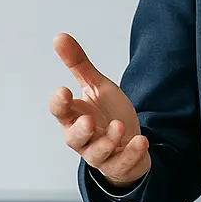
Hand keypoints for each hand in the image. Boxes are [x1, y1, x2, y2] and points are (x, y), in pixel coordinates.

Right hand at [49, 32, 150, 186]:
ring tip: (119, 127)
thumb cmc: (107, 114)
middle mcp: (84, 139)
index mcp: (74, 118)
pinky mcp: (120, 165)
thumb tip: (59, 36)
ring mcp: (101, 154)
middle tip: (88, 120)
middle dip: (80, 131)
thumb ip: (79, 65)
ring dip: (107, 141)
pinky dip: (131, 153)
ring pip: (97, 154)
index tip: (63, 90)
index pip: (60, 113)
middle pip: (73, 140)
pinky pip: (123, 164)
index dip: (59, 103)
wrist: (129, 140)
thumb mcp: (96, 87)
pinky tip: (141, 141)